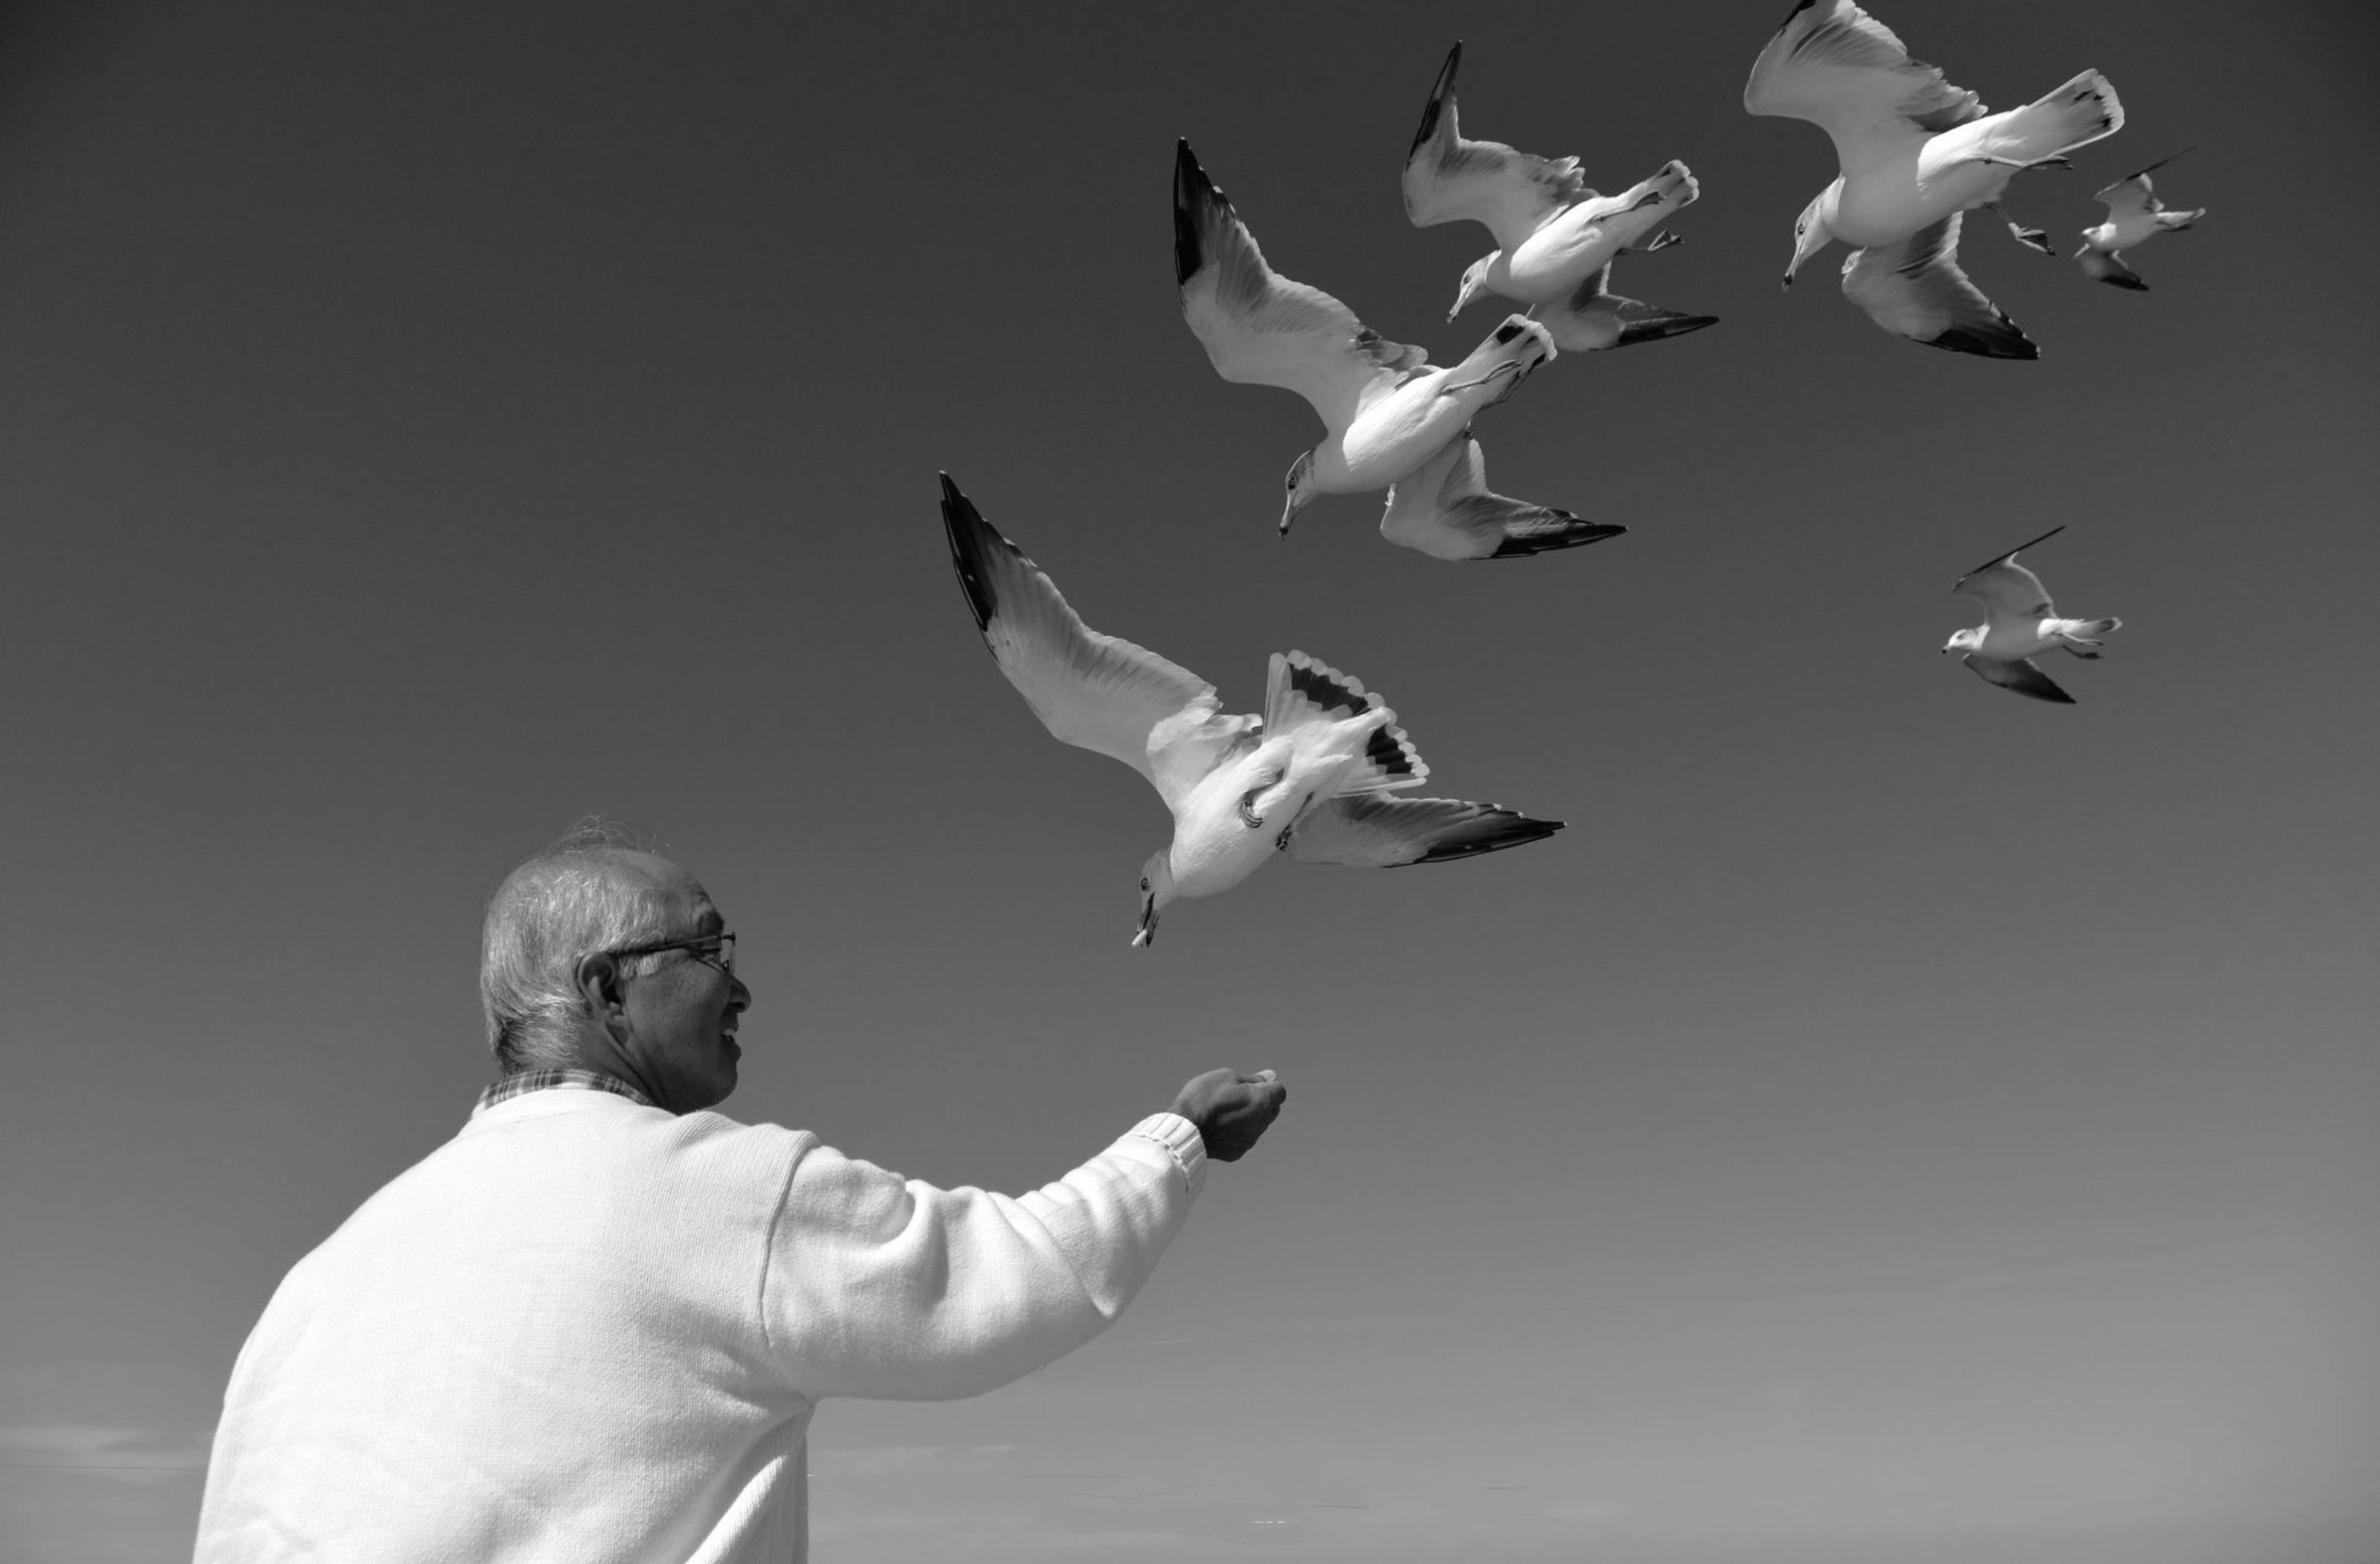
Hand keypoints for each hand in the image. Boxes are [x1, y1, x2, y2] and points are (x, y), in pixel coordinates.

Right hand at [1169, 1068, 1285, 1162]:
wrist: (1185, 1129)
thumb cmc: (1204, 1098)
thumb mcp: (1227, 1076)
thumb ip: (1253, 1079)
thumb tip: (1271, 1076)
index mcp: (1262, 1101)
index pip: (1280, 1091)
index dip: (1267, 1085)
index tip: (1250, 1084)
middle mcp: (1261, 1123)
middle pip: (1272, 1109)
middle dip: (1261, 1102)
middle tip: (1237, 1096)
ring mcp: (1250, 1140)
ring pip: (1258, 1125)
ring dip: (1249, 1118)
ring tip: (1224, 1112)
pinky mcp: (1238, 1152)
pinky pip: (1244, 1139)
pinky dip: (1237, 1132)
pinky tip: (1219, 1128)